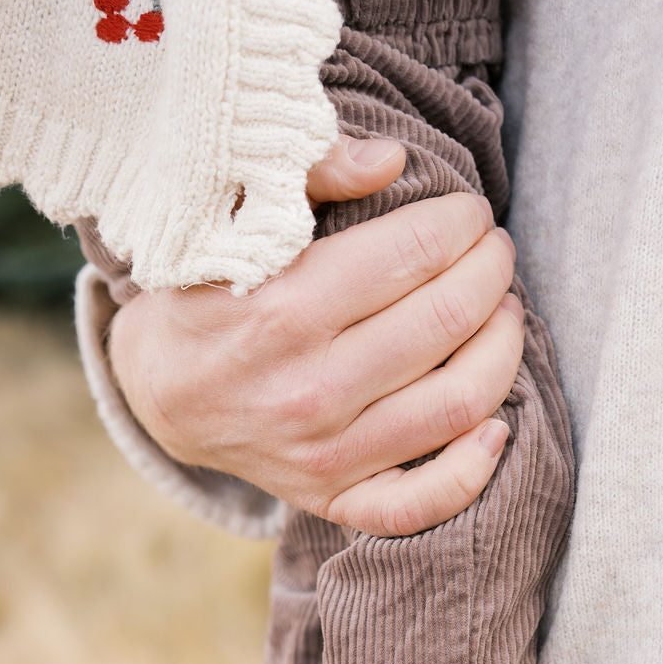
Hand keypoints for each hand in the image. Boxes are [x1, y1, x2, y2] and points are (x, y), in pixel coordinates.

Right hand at [108, 136, 524, 535]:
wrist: (159, 391)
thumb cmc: (206, 292)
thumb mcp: (229, 215)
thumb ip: (308, 174)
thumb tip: (391, 160)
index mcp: (283, 309)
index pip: (414, 254)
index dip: (462, 225)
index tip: (470, 214)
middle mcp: (310, 389)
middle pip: (447, 321)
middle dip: (489, 272)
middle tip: (493, 252)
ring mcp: (326, 454)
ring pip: (458, 402)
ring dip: (503, 346)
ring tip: (502, 311)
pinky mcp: (333, 499)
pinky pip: (422, 503)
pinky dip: (473, 470)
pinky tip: (497, 426)